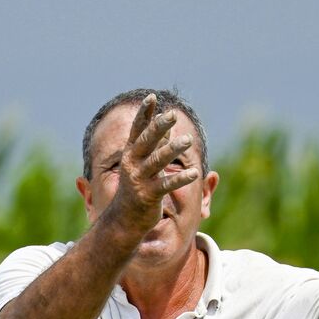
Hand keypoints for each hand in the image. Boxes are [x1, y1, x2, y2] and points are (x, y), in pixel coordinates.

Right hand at [109, 94, 200, 235]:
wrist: (123, 220)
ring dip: (172, 150)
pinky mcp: (148, 196)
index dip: (144, 114)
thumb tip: (166, 126)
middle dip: (158, 127)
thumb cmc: (137, 187)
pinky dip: (181, 179)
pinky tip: (195, 172)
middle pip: (146, 142)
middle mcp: (132, 164)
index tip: (151, 97)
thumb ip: (154, 146)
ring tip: (188, 140)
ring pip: (157, 161)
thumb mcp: (143, 164)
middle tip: (172, 114)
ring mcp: (139, 180)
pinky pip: (167, 185)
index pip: (136, 130)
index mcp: (130, 154)